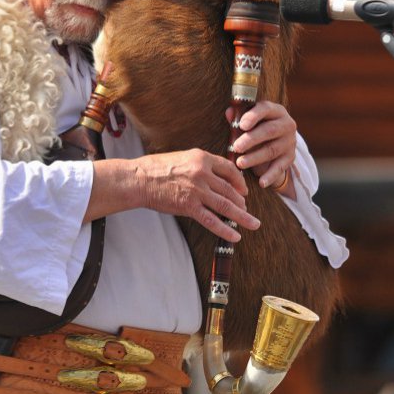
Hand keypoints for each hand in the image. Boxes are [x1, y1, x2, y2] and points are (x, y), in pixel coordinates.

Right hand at [134, 148, 256, 241]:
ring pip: (226, 205)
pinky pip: (212, 220)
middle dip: (241, 202)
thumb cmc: (157, 168)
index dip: (240, 181)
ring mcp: (197, 190)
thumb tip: (215, 177)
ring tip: (253, 224)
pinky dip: (225, 229)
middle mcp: (203, 173)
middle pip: (230, 189)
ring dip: (242, 216)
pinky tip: (236, 236)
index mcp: (202, 157)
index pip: (229, 169)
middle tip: (247, 210)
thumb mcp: (183, 158)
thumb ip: (201, 165)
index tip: (244, 190)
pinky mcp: (189, 206)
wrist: (139, 179)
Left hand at [227, 101, 296, 190]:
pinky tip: (261, 182)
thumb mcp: (250, 120)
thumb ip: (239, 116)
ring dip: (255, 158)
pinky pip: (280, 167)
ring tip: (240, 163)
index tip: (241, 125)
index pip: (266, 109)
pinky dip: (271, 175)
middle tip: (236, 147)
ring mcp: (290, 142)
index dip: (253, 116)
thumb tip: (229, 112)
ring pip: (272, 150)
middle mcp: (286, 124)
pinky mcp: (290, 157)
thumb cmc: (257, 127)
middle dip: (251, 139)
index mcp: (276, 111)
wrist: (276, 142)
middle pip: (269, 131)